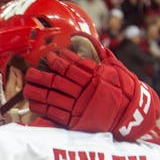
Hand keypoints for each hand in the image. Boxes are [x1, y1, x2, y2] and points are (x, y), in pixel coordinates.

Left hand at [24, 49, 157, 139]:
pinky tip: (34, 104)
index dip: (58, 62)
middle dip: (42, 77)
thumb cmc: (124, 89)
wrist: (133, 114)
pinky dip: (43, 109)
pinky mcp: (77, 121)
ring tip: (27, 88)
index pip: (72, 67)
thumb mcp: (116, 69)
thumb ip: (102, 55)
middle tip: (30, 73)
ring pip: (54, 98)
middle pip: (59, 82)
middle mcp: (87, 92)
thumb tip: (89, 39)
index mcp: (95, 77)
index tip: (49, 57)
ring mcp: (81, 107)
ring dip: (38, 93)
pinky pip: (56, 114)